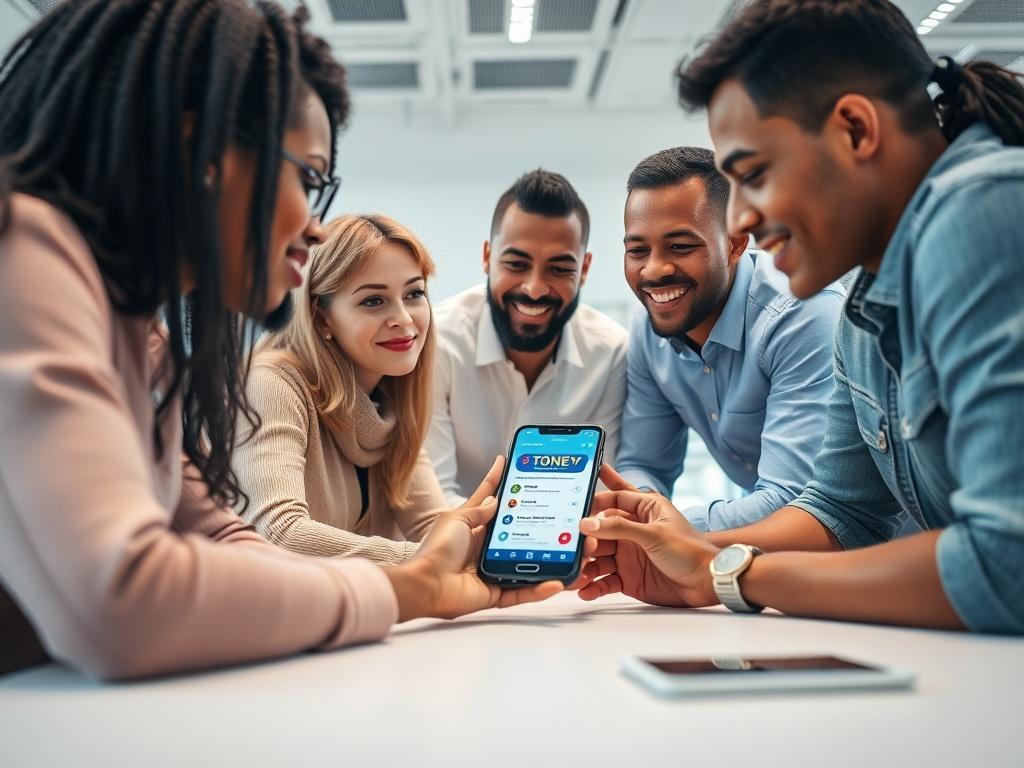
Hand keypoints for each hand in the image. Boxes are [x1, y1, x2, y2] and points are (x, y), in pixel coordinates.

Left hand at [385, 456, 563, 620]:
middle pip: (520, 534)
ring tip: (573, 553)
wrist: (427, 584)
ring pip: (529, 565)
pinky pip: (523, 593)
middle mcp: (487, 548)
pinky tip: (558, 582)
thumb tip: (496, 499)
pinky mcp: (496, 593)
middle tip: (563, 517)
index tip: (510, 462)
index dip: (501, 482)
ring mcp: (493, 570)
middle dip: (542, 526)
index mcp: (475, 528)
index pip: (493, 501)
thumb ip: (477, 509)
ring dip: (551, 560)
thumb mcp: (457, 520)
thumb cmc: (437, 550)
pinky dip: (540, 590)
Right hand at [576, 466, 720, 607]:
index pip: (614, 498)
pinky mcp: (629, 578)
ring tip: (575, 573)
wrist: (707, 584)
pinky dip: (594, 586)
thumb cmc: (689, 550)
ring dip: (586, 565)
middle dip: (586, 539)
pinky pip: (606, 581)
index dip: (595, 501)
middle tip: (573, 546)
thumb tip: (587, 523)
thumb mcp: (653, 534)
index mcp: (644, 510)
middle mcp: (633, 531)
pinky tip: (585, 590)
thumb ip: (619, 528)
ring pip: (599, 558)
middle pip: (601, 531)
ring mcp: (629, 555)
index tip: (574, 504)